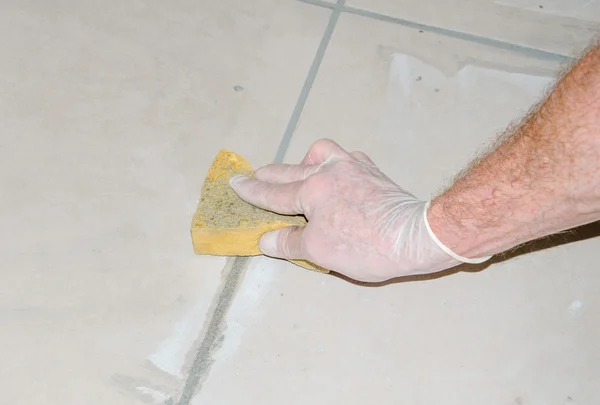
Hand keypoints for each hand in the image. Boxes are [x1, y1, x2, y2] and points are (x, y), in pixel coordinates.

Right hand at [230, 139, 462, 280]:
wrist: (415, 236)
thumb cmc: (365, 245)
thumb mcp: (319, 251)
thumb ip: (289, 242)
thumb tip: (265, 240)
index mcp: (313, 190)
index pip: (274, 193)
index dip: (252, 191)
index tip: (235, 183)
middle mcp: (330, 171)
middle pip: (291, 171)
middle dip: (269, 174)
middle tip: (254, 176)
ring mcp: (354, 166)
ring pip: (321, 153)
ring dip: (303, 162)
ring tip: (299, 175)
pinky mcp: (373, 171)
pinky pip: (345, 158)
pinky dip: (333, 164)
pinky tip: (336, 176)